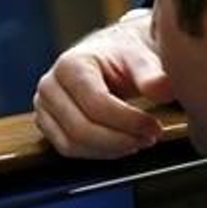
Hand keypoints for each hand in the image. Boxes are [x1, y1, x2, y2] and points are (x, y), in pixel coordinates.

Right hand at [35, 10, 171, 158]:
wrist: (109, 54)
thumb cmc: (123, 55)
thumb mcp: (140, 56)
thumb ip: (150, 72)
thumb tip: (162, 88)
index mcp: (70, 64)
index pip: (96, 104)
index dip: (128, 121)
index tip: (154, 127)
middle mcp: (50, 84)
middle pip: (81, 128)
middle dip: (119, 140)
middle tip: (149, 138)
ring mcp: (44, 105)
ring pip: (72, 143)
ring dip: (110, 149)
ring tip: (137, 140)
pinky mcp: (47, 122)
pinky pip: (67, 148)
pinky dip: (97, 153)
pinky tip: (120, 144)